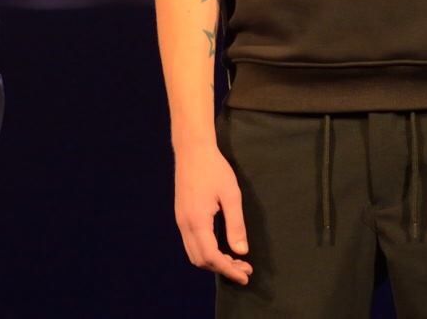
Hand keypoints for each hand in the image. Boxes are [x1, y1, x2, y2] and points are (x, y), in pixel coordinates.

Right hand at [174, 140, 251, 284]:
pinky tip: (221, 247)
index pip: (211, 256)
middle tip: (244, 268)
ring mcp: (180, 219)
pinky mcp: (180, 215)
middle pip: (200, 259)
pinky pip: (191, 242)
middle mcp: (184, 224)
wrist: (192, 150)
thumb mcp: (231, 196)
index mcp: (197, 220)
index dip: (229, 269)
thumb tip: (241, 251)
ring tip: (235, 259)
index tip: (246, 276)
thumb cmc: (214, 169)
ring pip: (193, 253)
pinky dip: (206, 252)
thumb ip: (236, 225)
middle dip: (222, 268)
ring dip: (214, 261)